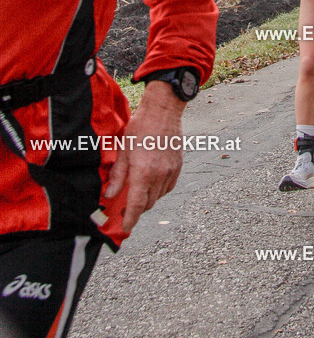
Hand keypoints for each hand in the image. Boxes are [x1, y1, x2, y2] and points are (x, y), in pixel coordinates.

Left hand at [104, 81, 184, 232]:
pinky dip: (159, 189)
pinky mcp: (178, 166)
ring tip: (138, 190)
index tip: (125, 227)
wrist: (163, 111)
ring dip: (148, 198)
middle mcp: (159, 175)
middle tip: (126, 206)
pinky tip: (152, 182)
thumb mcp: (123, 151)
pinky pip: (168, 186)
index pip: (137, 205)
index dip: (130, 220)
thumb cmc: (141, 127)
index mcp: (143, 173)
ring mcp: (171, 171)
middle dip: (137, 208)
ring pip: (158, 196)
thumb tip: (110, 195)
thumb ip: (118, 176)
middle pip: (148, 203)